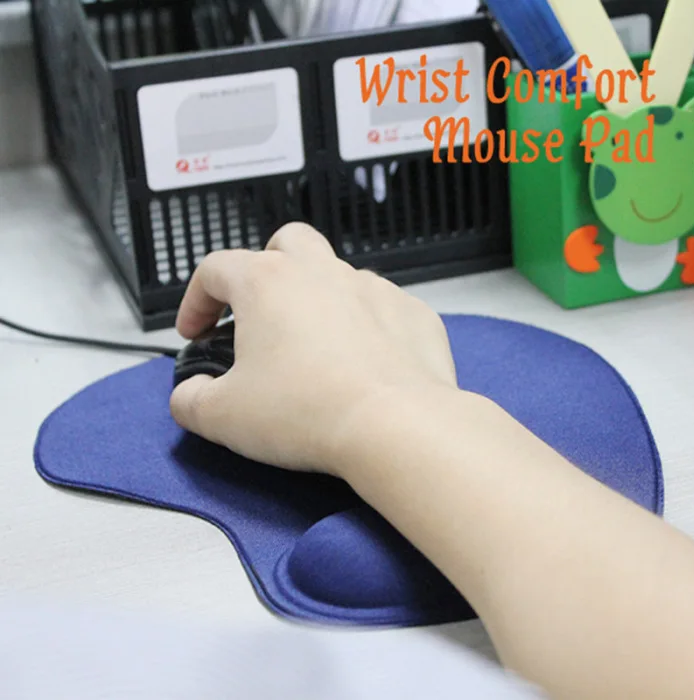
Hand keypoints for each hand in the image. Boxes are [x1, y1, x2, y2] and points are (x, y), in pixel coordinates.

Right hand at [170, 223, 455, 474]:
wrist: (395, 426)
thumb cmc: (307, 412)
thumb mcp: (223, 416)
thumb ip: (190, 399)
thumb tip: (190, 394)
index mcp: (267, 283)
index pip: (214, 269)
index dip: (195, 300)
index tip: (195, 332)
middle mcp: (321, 272)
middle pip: (285, 244)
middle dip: (264, 270)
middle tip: (258, 313)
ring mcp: (372, 288)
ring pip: (337, 274)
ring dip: (318, 300)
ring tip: (313, 347)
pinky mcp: (411, 312)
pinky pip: (381, 307)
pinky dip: (365, 326)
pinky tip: (362, 363)